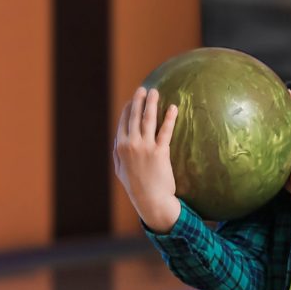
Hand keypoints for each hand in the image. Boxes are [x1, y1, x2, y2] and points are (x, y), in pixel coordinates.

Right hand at [113, 86, 181, 231]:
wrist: (151, 200)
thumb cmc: (136, 186)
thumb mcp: (120, 170)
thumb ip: (117, 153)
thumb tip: (117, 140)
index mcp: (120, 147)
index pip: (123, 122)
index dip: (129, 109)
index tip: (133, 100)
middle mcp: (131, 144)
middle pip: (135, 117)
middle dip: (139, 100)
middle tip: (144, 89)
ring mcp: (145, 147)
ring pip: (148, 120)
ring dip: (151, 104)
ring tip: (156, 92)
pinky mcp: (160, 152)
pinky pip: (165, 131)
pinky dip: (169, 118)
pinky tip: (173, 108)